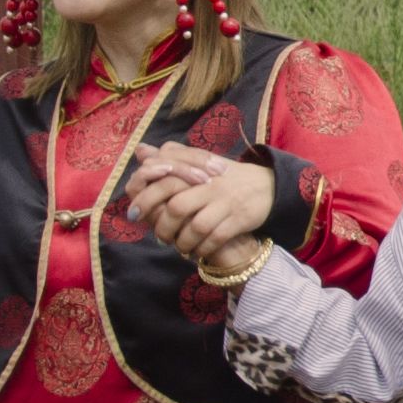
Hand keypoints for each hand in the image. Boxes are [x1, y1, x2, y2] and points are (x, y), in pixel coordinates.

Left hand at [128, 146, 276, 273]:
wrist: (269, 185)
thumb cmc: (225, 176)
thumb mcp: (200, 161)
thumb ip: (171, 157)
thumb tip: (141, 152)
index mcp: (198, 168)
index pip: (166, 181)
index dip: (146, 199)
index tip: (134, 214)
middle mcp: (210, 184)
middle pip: (178, 207)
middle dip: (163, 227)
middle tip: (160, 238)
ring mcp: (226, 202)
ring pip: (196, 227)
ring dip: (183, 242)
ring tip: (179, 247)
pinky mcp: (240, 218)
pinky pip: (216, 238)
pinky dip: (202, 248)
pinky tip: (197, 251)